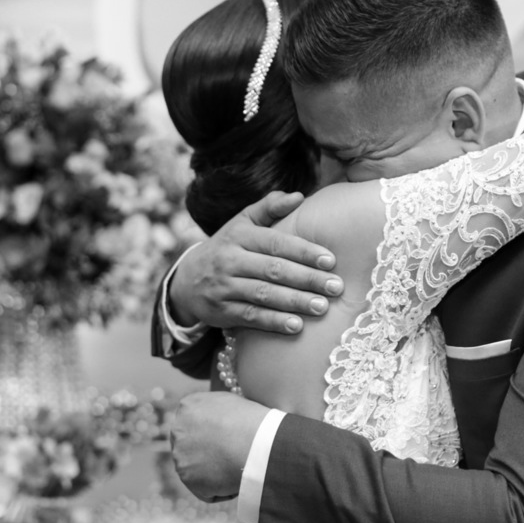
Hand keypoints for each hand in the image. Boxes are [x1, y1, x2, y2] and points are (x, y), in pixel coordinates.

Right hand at [169, 191, 344, 332]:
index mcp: (239, 235)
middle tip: (336, 287)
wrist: (187, 279)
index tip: (331, 260)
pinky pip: (250, 317)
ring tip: (322, 307)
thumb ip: (270, 207)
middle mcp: (230, 260)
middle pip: (273, 270)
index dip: (304, 251)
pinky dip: (273, 322)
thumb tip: (299, 196)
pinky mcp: (221, 311)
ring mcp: (224, 287)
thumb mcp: (244, 222)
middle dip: (307, 279)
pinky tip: (296, 326)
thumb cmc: (229, 246)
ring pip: (263, 295)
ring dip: (295, 302)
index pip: (275, 243)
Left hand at [170, 391, 269, 502]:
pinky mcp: (188, 479)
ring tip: (237, 467)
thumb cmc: (253, 421)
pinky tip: (235, 480)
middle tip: (231, 455)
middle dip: (207, 452)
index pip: (193, 422)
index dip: (210, 432)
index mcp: (189, 406)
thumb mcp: (232, 402)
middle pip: (190, 446)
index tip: (226, 438)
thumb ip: (216, 409)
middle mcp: (178, 429)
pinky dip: (220, 490)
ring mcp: (180, 456)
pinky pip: (205, 490)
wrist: (258, 444)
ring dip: (214, 472)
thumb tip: (217, 421)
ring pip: (196, 469)